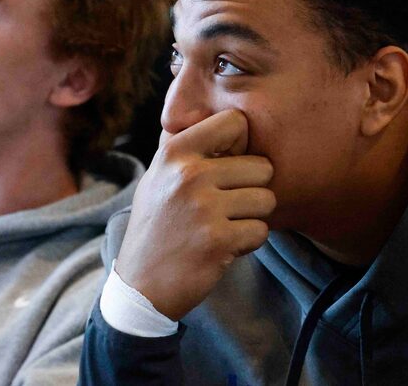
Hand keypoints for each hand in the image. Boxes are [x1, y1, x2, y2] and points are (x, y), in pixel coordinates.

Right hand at [116, 109, 275, 321]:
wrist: (141, 286)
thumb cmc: (156, 226)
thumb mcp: (158, 176)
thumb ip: (189, 148)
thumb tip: (229, 121)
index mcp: (175, 152)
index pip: (235, 122)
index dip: (241, 145)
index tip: (230, 165)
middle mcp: (189, 174)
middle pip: (262, 166)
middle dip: (252, 189)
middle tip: (228, 206)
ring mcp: (204, 208)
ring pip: (267, 200)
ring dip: (253, 217)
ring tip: (226, 225)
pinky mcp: (218, 240)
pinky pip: (261, 231)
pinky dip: (249, 242)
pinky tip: (224, 246)